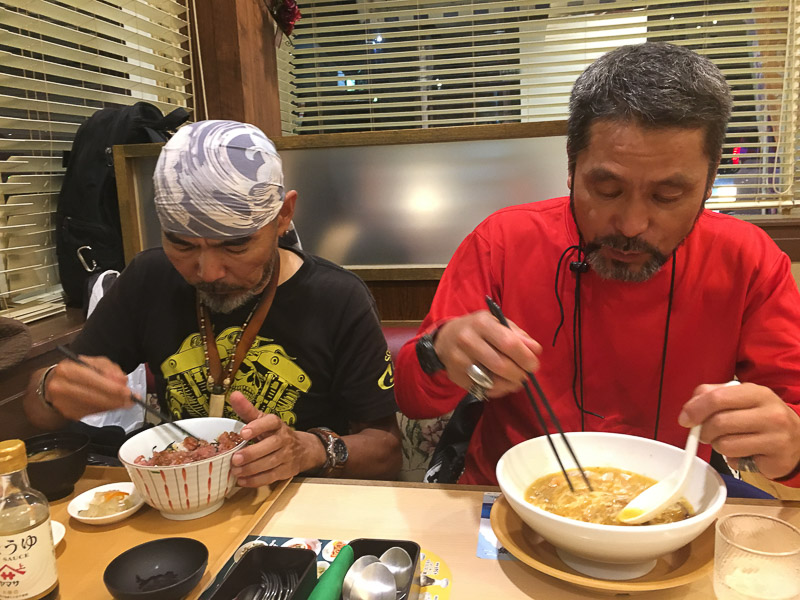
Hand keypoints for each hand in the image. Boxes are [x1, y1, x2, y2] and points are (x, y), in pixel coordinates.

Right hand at [45, 355, 131, 419]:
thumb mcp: (94, 362)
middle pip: (93, 396)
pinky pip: (92, 413)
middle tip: (131, 399)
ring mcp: (63, 403)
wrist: (56, 382)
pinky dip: (105, 409)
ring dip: (113, 406)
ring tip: (125, 402)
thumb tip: (121, 380)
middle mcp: (60, 387)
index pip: (91, 380)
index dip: (111, 388)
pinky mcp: (69, 413)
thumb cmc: (77, 371)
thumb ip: (109, 368)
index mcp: (67, 369)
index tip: (127, 391)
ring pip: (94, 407)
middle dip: (115, 399)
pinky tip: (112, 404)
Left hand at [229, 392, 324, 486]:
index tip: (244, 432)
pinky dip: (256, 480)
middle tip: (235, 459)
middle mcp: (284, 439)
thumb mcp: (263, 420)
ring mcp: (287, 456)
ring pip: (270, 463)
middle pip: (271, 445)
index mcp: (276, 424)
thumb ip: (247, 410)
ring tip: (236, 471)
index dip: (258, 427)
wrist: (302, 449)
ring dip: (252, 469)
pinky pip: (271, 477)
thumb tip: (234, 395)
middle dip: (252, 453)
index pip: (270, 422)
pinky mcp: (286, 471)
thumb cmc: (274, 433)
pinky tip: (243, 481)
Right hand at [434, 310, 541, 397]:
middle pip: (500, 365)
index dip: (525, 357)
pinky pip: (482, 389)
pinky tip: (501, 384)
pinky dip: (497, 390)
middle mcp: (467, 340)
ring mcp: (459, 360)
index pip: (509, 343)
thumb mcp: (496, 323)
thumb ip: (518, 335)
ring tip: (515, 381)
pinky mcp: (456, 376)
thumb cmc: (477, 329)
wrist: (445, 338)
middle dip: (519, 374)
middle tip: (525, 375)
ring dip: (509, 384)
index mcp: (481, 323)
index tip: (533, 365)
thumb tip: (535, 350)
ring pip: (491, 381)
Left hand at [679, 382, 799, 478]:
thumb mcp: (740, 399)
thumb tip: (689, 408)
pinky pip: (736, 459)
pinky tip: (744, 451)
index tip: (685, 419)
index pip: (717, 397)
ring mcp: (776, 437)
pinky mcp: (776, 459)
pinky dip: (731, 457)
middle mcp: (770, 413)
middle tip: (706, 433)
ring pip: (724, 443)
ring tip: (729, 441)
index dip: (695, 408)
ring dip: (717, 445)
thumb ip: (713, 396)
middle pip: (718, 422)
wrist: (797, 440)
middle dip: (704, 430)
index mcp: (757, 392)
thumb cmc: (760, 417)